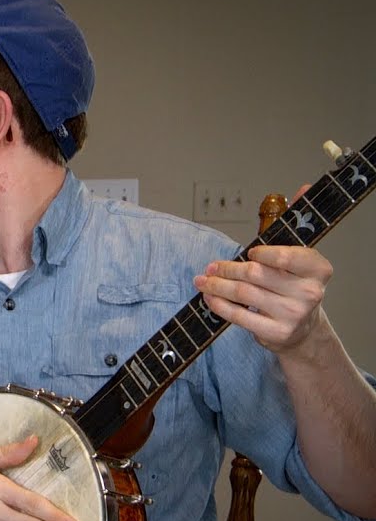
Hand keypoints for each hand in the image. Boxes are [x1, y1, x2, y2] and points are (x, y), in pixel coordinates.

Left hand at [194, 186, 332, 355]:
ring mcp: (293, 314)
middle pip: (256, 273)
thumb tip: (304, 187)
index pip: (287, 255)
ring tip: (203, 279)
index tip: (250, 252)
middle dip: (227, 268)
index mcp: (318, 269)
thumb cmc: (292, 284)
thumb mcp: (296, 255)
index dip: (263, 252)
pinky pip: (238, 315)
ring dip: (216, 285)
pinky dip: (218, 304)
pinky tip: (209, 297)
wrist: (301, 328)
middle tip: (211, 266)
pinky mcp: (275, 332)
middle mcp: (309, 292)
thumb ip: (292, 223)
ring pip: (243, 293)